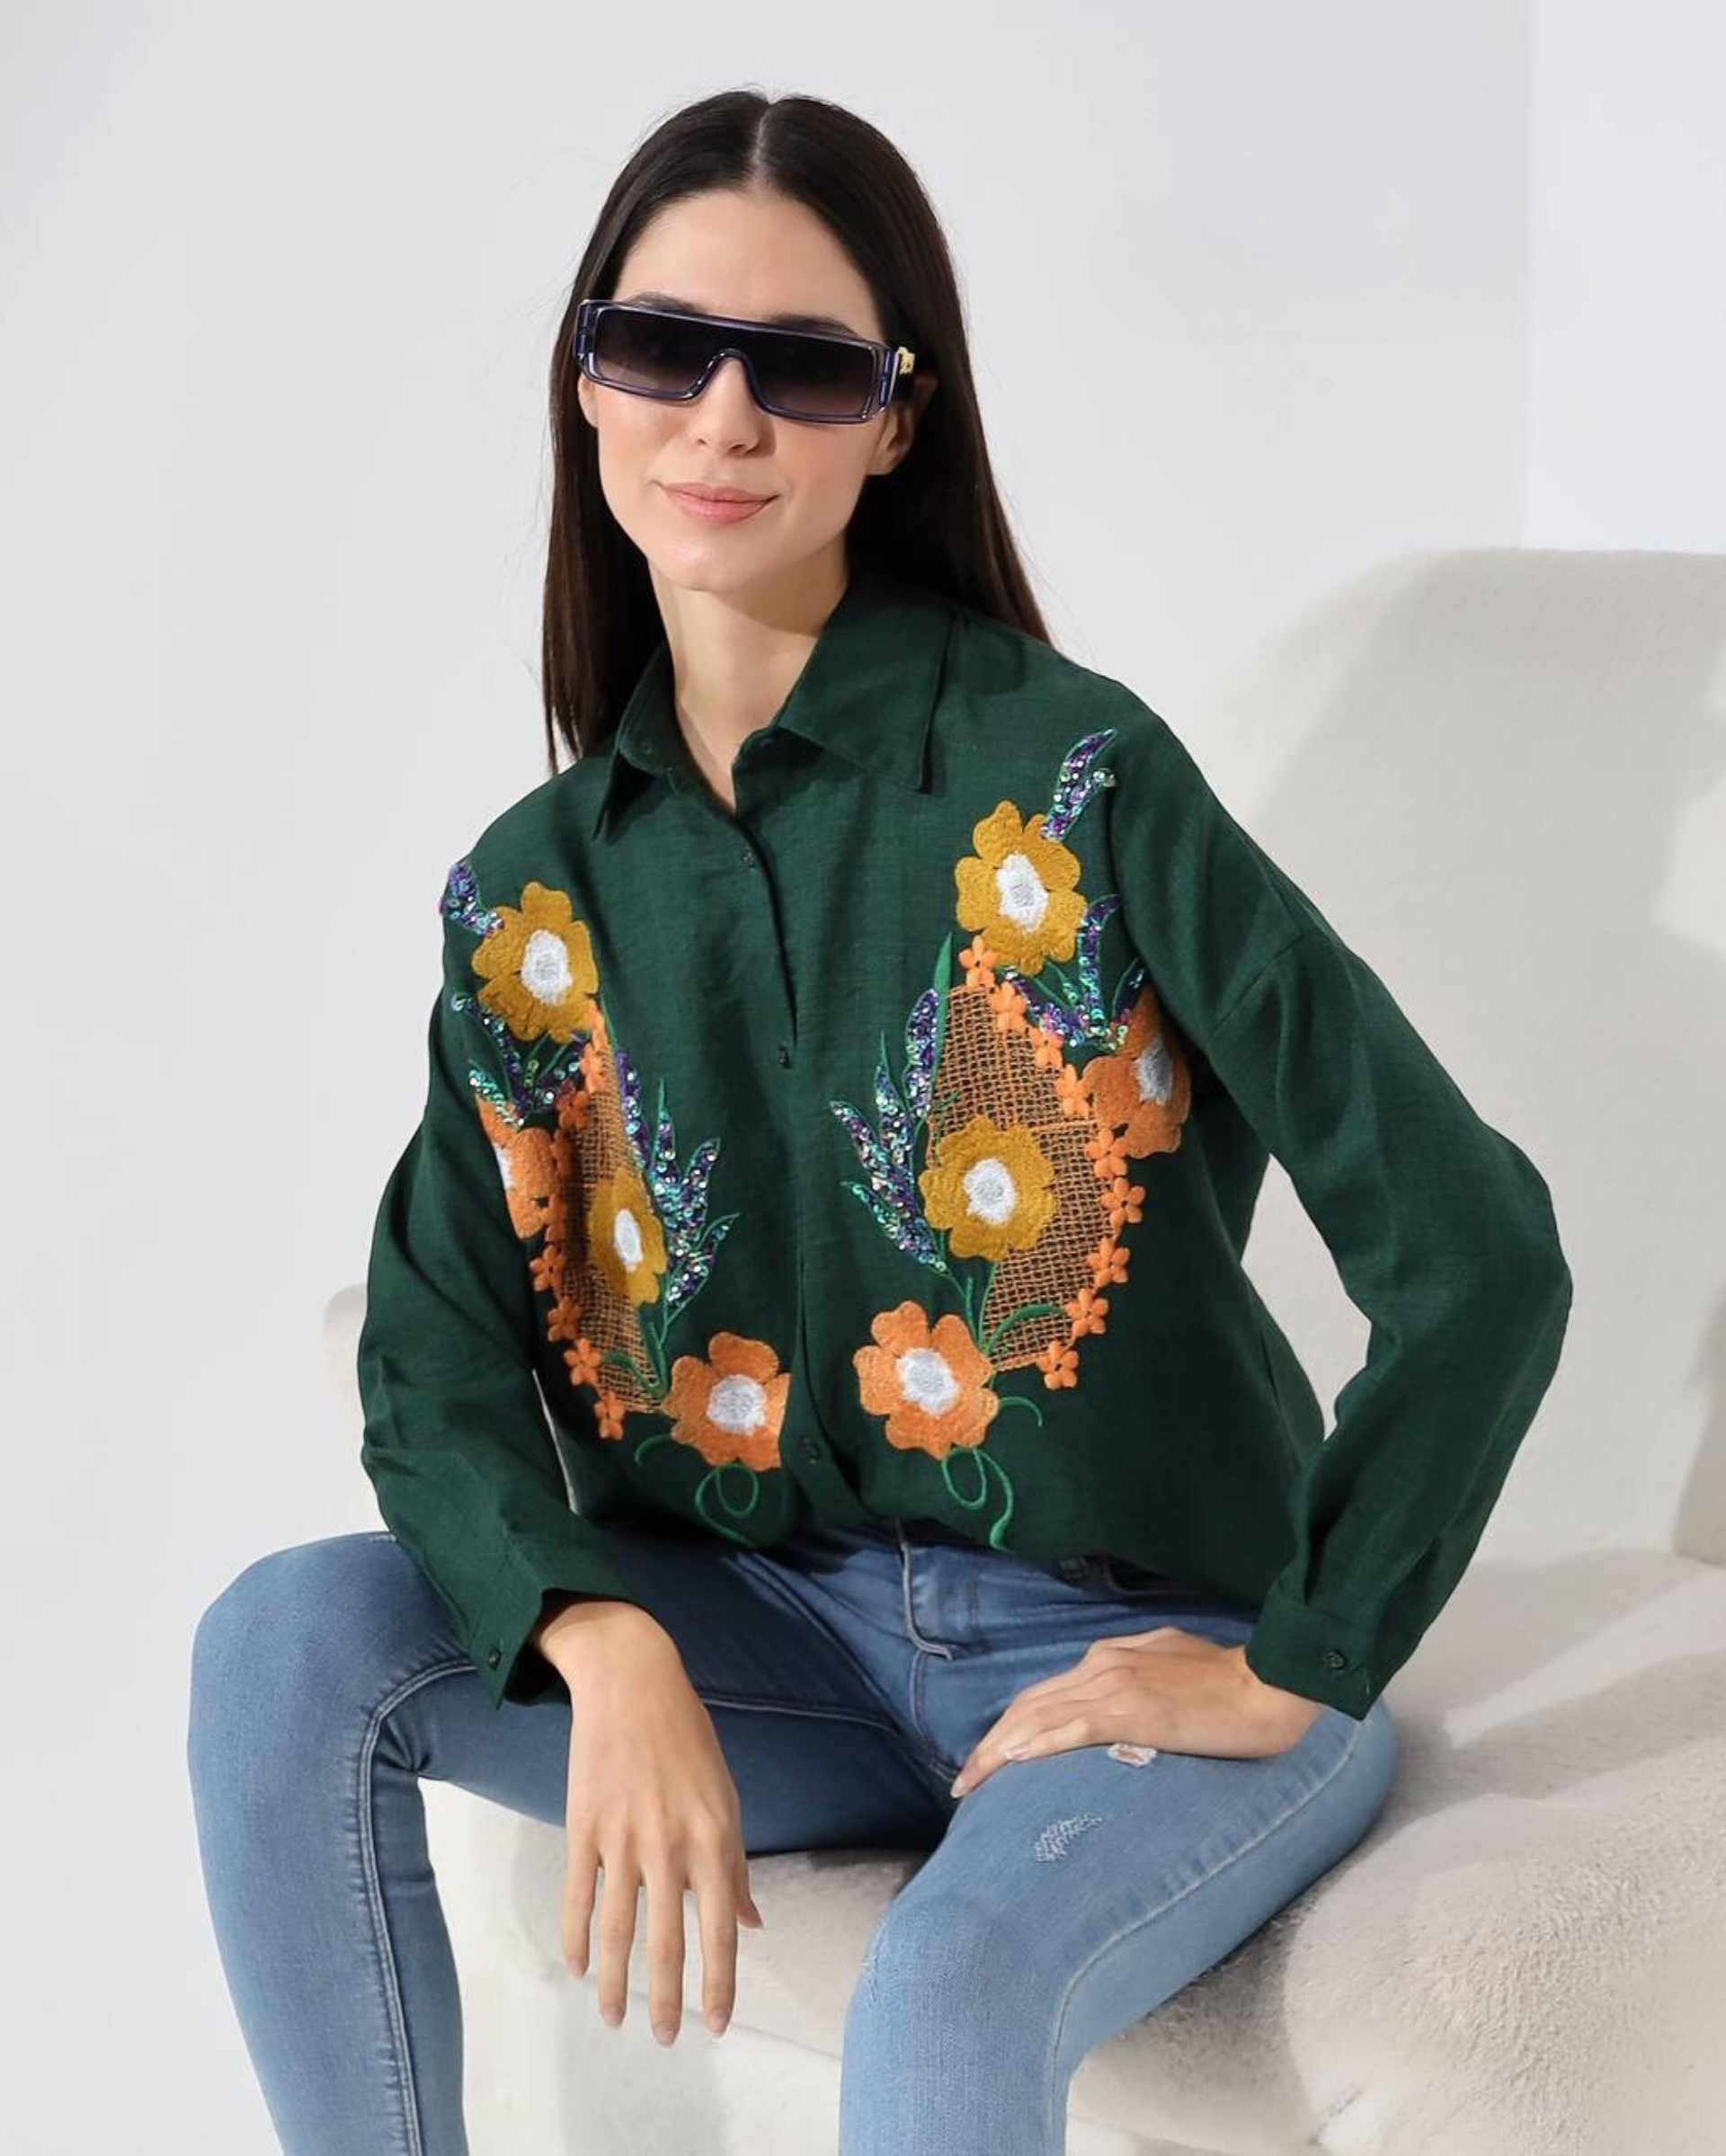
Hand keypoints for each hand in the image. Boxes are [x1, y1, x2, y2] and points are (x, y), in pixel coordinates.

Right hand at [546, 1607, 764, 2043]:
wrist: (632, 1681)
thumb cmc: (688, 1739)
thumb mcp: (727, 1796)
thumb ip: (736, 1865)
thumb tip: (752, 1924)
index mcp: (715, 1837)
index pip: (720, 1930)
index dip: (719, 1984)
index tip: (717, 2026)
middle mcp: (670, 1845)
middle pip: (667, 1943)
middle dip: (668, 2000)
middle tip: (667, 2041)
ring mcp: (623, 1839)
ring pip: (617, 1931)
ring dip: (615, 1984)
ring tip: (615, 2020)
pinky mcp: (584, 1827)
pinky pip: (578, 1897)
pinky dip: (576, 1938)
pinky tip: (577, 1968)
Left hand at [947, 1626, 1325, 1795]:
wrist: (1267, 1684)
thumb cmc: (1230, 1681)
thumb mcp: (1170, 1666)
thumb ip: (1136, 1677)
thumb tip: (1115, 1702)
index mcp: (1111, 1657)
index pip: (1045, 1694)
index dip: (1010, 1725)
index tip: (989, 1756)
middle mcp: (1103, 1666)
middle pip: (1029, 1705)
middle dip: (991, 1744)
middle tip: (964, 1781)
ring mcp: (1116, 1686)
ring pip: (1040, 1717)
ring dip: (1000, 1750)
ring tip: (972, 1782)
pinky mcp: (1133, 1711)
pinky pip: (1073, 1729)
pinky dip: (1037, 1745)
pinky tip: (1013, 1762)